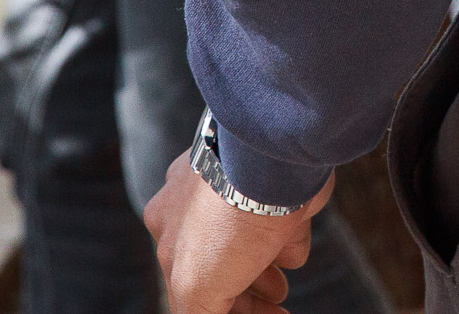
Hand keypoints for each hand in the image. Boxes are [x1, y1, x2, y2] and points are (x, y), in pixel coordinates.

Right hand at [146, 153, 330, 313]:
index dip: (216, 311)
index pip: (187, 284)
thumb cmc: (226, 220)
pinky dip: (291, 243)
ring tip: (280, 291)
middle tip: (272, 311)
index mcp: (167, 225)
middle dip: (244, 300)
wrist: (274, 161)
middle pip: (220, 268)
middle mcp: (199, 206)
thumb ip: (196, 313)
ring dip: (266, 277)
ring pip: (252, 250)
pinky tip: (291, 243)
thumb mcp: (196, 286)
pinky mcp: (279, 191)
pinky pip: (284, 228)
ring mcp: (241, 195)